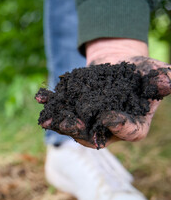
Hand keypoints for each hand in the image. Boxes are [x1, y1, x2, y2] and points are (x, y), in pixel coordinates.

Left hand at [37, 38, 169, 148]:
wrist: (119, 64)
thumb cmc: (141, 72)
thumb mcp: (155, 72)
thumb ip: (162, 78)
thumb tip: (168, 82)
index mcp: (133, 125)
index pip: (129, 131)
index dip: (119, 126)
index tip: (107, 117)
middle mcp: (108, 128)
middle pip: (94, 135)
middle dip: (79, 130)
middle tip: (68, 124)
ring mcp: (89, 121)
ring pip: (73, 126)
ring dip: (59, 122)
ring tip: (47, 118)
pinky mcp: (74, 110)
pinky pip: (61, 109)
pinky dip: (50, 103)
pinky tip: (41, 97)